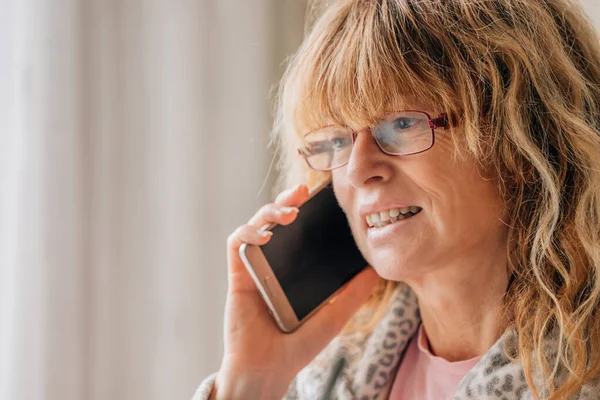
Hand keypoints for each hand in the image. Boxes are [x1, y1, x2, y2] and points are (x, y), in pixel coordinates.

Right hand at [212, 184, 378, 399]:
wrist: (269, 368)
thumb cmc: (298, 346)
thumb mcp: (334, 316)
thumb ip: (353, 293)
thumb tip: (375, 269)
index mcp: (293, 268)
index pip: (300, 230)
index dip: (308, 210)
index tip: (323, 197)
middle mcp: (273, 262)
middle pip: (276, 220)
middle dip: (288, 199)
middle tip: (303, 192)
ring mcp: (254, 266)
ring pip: (255, 224)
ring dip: (269, 211)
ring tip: (289, 213)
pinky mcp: (238, 274)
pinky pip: (236, 243)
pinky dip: (249, 232)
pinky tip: (266, 236)